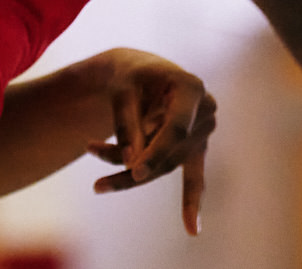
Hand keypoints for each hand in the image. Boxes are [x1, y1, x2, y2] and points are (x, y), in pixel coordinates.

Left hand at [84, 49, 216, 232]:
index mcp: (191, 88)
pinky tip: (192, 230)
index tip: (135, 171)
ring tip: (97, 182)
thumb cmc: (129, 75)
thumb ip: (127, 124)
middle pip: (168, 152)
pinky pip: (194, 178)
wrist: (140, 71)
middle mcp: (205, 111)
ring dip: (131, 173)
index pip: (175, 128)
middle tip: (98, 187)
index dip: (156, 151)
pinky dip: (191, 203)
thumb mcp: (121, 91)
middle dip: (132, 169)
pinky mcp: (194, 148)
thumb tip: (131, 165)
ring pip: (166, 165)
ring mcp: (201, 132)